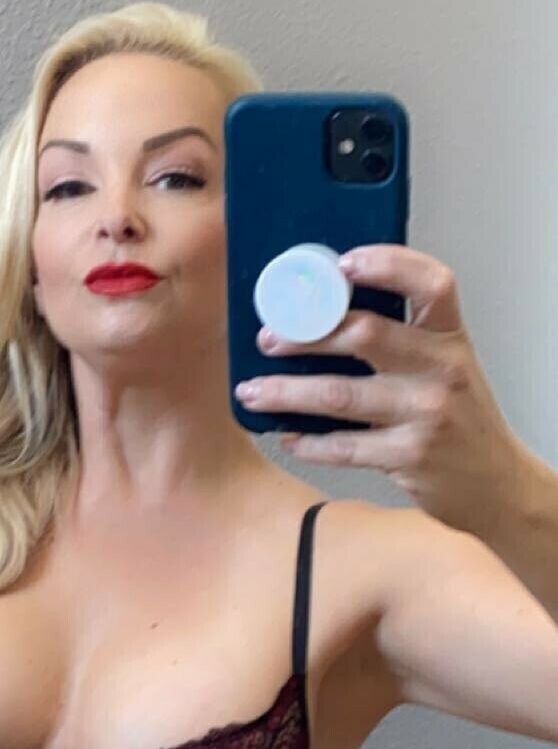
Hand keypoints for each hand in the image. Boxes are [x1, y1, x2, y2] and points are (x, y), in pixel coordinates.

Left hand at [235, 244, 523, 531]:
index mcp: (451, 338)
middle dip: (305, 334)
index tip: (341, 264)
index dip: (388, 265)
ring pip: (340, 394)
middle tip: (268, 339)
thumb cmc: (460, 419)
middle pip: (365, 334)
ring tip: (251, 391)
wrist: (496, 484)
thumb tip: (325, 314)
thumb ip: (406, 339)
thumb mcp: (447, 368)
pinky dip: (308, 442)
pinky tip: (286, 435)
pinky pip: (343, 445)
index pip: (433, 284)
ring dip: (286, 391)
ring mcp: (426, 414)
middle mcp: (443, 370)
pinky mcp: (409, 456)